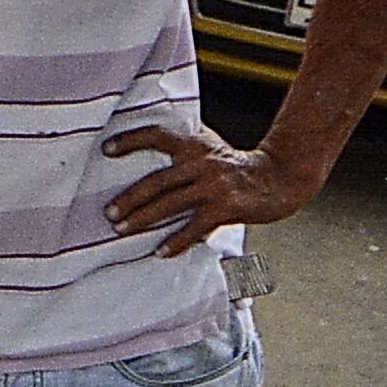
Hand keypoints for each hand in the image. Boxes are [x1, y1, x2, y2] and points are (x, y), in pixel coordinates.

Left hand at [102, 121, 317, 255]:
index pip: (157, 135)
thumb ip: (185, 147)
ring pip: (170, 203)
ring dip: (143, 218)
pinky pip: (194, 226)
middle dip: (129, 197)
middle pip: (157, 179)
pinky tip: (160, 251)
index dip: (130, 141)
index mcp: (194, 143)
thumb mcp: (211, 148)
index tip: (106, 149)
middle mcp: (201, 161)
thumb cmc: (238, 167)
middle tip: (108, 213)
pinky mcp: (226, 207)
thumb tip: (151, 147)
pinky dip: (176, 241)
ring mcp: (213, 185)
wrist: (280, 178)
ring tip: (122, 230)